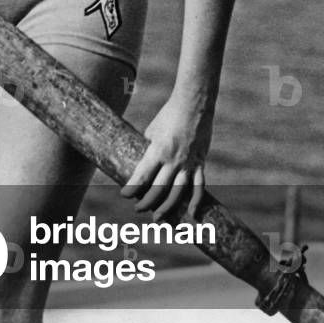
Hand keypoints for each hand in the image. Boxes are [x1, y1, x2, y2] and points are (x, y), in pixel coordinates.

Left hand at [120, 96, 212, 221]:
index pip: (142, 176)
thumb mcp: (152, 130)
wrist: (194, 104)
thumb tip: (142, 161)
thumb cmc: (168, 114)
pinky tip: (191, 215)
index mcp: (158, 150)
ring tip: (156, 218)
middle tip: (137, 209)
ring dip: (166, 208)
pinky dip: (196, 202)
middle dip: (146, 202)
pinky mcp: (200, 162)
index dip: (132, 188)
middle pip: (158, 189)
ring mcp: (188, 163)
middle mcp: (173, 160)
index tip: (124, 195)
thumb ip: (149, 148)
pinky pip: (199, 186)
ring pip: (177, 192)